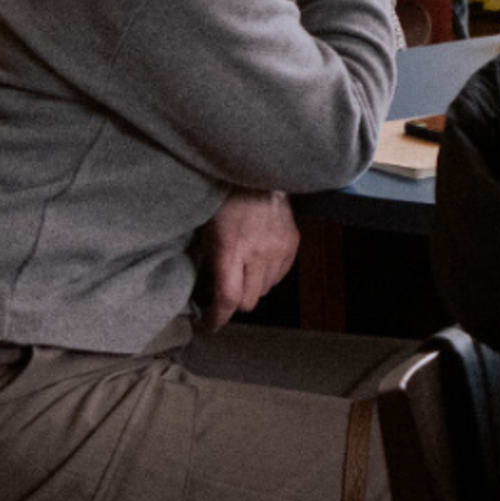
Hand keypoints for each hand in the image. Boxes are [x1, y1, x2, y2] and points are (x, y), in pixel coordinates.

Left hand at [202, 191, 297, 327]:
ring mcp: (279, 249)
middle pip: (249, 301)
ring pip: (265, 290)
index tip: (209, 324)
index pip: (228, 298)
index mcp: (231, 249)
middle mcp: (258, 253)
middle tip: (224, 293)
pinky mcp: (293, 244)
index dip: (217, 318)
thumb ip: (209, 264)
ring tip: (243, 271)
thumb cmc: (225, 202)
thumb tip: (206, 293)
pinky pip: (280, 276)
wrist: (259, 176)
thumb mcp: (207, 233)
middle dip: (234, 302)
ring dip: (253, 288)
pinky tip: (259, 261)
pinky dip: (268, 276)